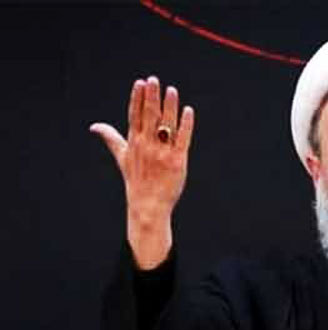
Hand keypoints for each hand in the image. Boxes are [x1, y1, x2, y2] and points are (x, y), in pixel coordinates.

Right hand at [90, 76, 194, 268]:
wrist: (148, 205)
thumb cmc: (136, 180)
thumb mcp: (121, 157)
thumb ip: (111, 139)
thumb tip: (94, 126)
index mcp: (134, 143)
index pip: (134, 116)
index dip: (137, 98)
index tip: (140, 83)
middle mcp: (147, 146)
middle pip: (149, 117)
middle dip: (151, 97)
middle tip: (154, 80)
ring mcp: (162, 153)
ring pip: (166, 125)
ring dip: (169, 107)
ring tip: (171, 90)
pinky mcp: (177, 161)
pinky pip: (182, 139)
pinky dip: (185, 125)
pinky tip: (188, 111)